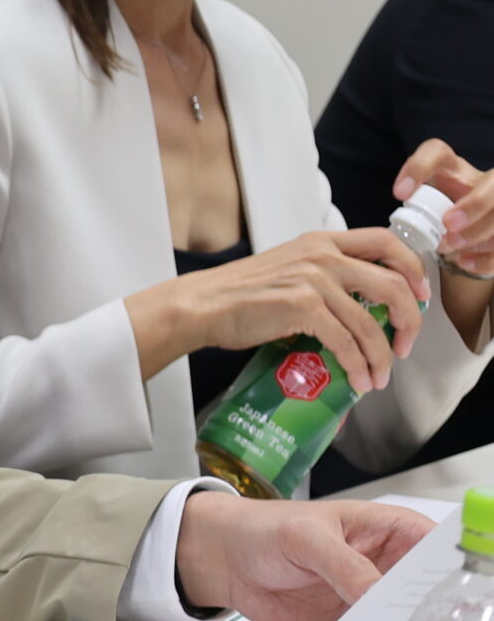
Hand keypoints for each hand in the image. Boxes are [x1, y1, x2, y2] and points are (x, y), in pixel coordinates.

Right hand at [126, 227, 426, 391]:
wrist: (201, 305)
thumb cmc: (238, 294)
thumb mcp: (287, 268)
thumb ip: (322, 276)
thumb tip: (356, 310)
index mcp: (320, 242)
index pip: (386, 242)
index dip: (412, 268)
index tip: (418, 295)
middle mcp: (321, 255)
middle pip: (393, 283)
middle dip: (410, 320)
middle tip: (404, 343)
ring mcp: (313, 280)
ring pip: (371, 323)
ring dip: (381, 356)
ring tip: (378, 377)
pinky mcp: (302, 306)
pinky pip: (346, 342)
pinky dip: (358, 365)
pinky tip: (357, 379)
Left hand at [173, 493, 434, 620]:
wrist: (225, 558)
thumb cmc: (264, 528)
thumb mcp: (305, 537)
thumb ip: (344, 566)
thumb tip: (377, 595)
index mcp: (393, 531)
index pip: (440, 555)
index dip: (448, 580)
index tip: (441, 605)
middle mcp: (391, 569)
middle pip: (432, 601)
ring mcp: (374, 603)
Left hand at [397, 139, 493, 275]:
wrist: (465, 230)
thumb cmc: (438, 215)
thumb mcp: (422, 208)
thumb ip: (414, 213)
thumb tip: (397, 237)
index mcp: (451, 170)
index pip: (437, 152)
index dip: (419, 168)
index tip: (399, 194)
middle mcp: (478, 182)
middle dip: (475, 205)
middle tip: (448, 225)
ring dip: (477, 232)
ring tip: (449, 247)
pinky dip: (486, 257)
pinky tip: (465, 263)